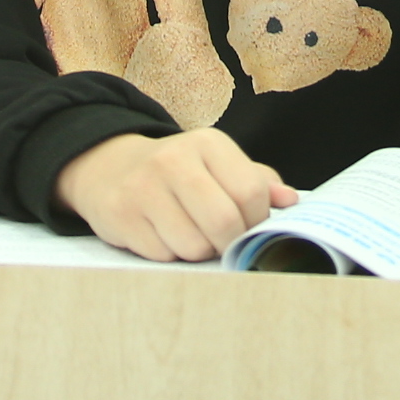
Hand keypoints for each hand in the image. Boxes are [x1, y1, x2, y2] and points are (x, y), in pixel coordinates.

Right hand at [55, 129, 296, 262]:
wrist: (110, 167)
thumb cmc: (179, 173)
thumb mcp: (217, 164)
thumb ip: (257, 181)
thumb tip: (290, 201)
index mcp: (208, 143)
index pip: (252, 192)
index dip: (256, 220)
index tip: (247, 225)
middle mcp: (174, 159)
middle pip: (224, 223)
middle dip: (229, 242)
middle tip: (223, 241)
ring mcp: (143, 187)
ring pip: (193, 246)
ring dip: (198, 251)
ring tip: (189, 233)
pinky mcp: (120, 214)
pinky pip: (162, 255)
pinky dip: (169, 254)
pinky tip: (162, 235)